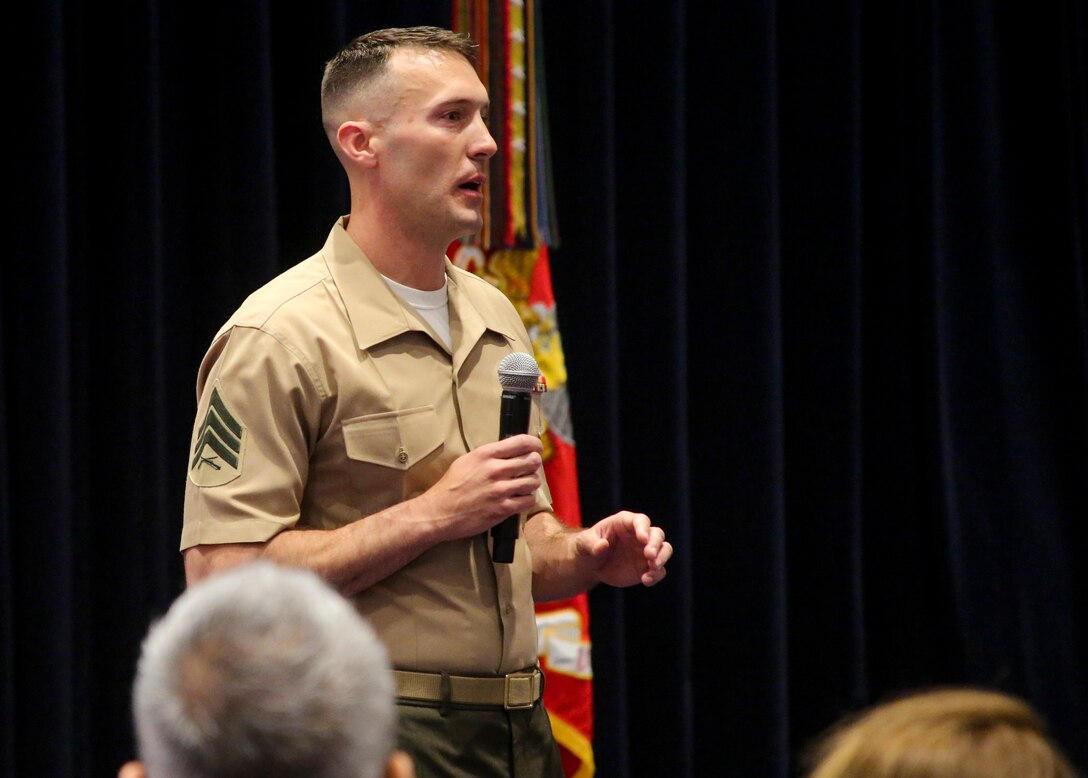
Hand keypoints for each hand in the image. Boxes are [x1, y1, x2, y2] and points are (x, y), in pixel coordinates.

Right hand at [418, 434, 543, 541]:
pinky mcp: (503, 509)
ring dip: (531, 483)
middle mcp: (495, 470)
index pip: (521, 442)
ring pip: (533, 481)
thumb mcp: (467, 461)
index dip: (534, 444)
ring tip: (524, 485)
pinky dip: (527, 499)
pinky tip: (520, 499)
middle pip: (531, 461)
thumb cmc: (451, 486)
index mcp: (485, 454)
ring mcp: (500, 490)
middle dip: (534, 464)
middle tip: (530, 468)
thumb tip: (509, 452)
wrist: (439, 512)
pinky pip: (528, 501)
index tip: (537, 447)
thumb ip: (488, 455)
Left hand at [573, 511, 671, 587]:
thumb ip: (591, 544)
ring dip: (662, 557)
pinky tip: (646, 580)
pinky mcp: (647, 567)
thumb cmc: (587, 546)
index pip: (640, 521)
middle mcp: (639, 535)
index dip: (643, 528)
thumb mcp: (583, 543)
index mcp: (625, 523)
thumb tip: (602, 546)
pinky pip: (659, 570)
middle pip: (657, 534)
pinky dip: (656, 575)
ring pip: (664, 549)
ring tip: (653, 567)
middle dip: (656, 544)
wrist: (591, 564)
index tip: (643, 538)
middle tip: (649, 556)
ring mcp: (645, 551)